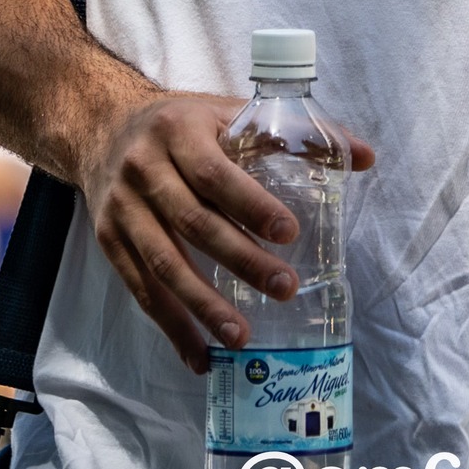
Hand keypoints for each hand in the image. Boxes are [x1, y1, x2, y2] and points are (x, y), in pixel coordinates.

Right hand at [80, 89, 375, 373]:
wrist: (102, 127)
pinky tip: (200, 355)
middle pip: (193, 223)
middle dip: (240, 260)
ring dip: (203, 305)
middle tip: (285, 288)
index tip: (290, 232)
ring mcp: (122, 209)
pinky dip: (171, 326)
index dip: (251, 205)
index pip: (215, 173)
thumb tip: (366, 157)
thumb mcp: (230, 113)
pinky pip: (140, 291)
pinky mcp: (109, 241)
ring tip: (243, 335)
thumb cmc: (183, 124)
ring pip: (163, 264)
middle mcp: (145, 169)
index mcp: (179, 131)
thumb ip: (298, 133)